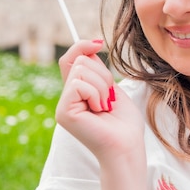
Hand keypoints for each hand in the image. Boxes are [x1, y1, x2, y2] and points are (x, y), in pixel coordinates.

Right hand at [55, 40, 144, 161]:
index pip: (70, 59)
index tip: (99, 44)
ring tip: (105, 106)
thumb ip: (97, 70)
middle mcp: (67, 97)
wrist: (127, 145)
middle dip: (103, 74)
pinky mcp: (63, 112)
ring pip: (81, 70)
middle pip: (79, 60)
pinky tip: (99, 110)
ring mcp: (63, 105)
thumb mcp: (111, 88)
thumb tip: (90, 47)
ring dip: (102, 86)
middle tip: (109, 97)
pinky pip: (79, 85)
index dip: (82, 46)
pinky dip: (96, 94)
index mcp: (78, 91)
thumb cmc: (124, 122)